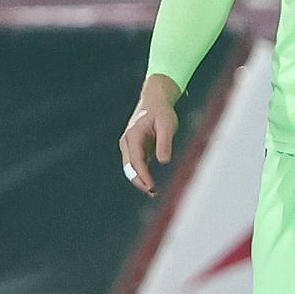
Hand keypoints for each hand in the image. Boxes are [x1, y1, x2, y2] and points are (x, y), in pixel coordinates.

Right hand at [119, 76, 180, 191]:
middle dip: (139, 181)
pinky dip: (142, 174)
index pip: (136, 161)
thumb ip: (164, 142)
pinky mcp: (135, 148)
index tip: (151, 186)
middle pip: (129, 167)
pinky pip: (137, 164)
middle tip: (153, 193)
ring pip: (131, 167)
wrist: (155, 100)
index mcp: (133, 136)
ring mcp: (129, 146)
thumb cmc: (162, 111)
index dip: (143, 175)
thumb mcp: (167, 124)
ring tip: (153, 192)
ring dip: (140, 179)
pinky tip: (151, 183)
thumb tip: (164, 162)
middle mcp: (127, 142)